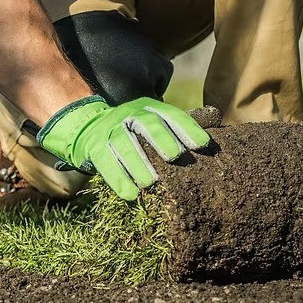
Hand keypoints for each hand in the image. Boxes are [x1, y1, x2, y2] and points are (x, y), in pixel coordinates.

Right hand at [36, 96, 212, 200]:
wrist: (85, 126)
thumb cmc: (132, 130)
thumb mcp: (154, 121)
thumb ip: (182, 123)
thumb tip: (216, 116)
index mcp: (147, 108)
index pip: (169, 114)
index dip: (186, 127)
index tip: (202, 145)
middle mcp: (128, 115)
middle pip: (146, 124)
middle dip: (161, 139)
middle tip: (175, 156)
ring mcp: (109, 130)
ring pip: (124, 144)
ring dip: (138, 163)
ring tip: (150, 183)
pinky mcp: (94, 147)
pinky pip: (105, 162)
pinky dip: (118, 179)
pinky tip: (130, 194)